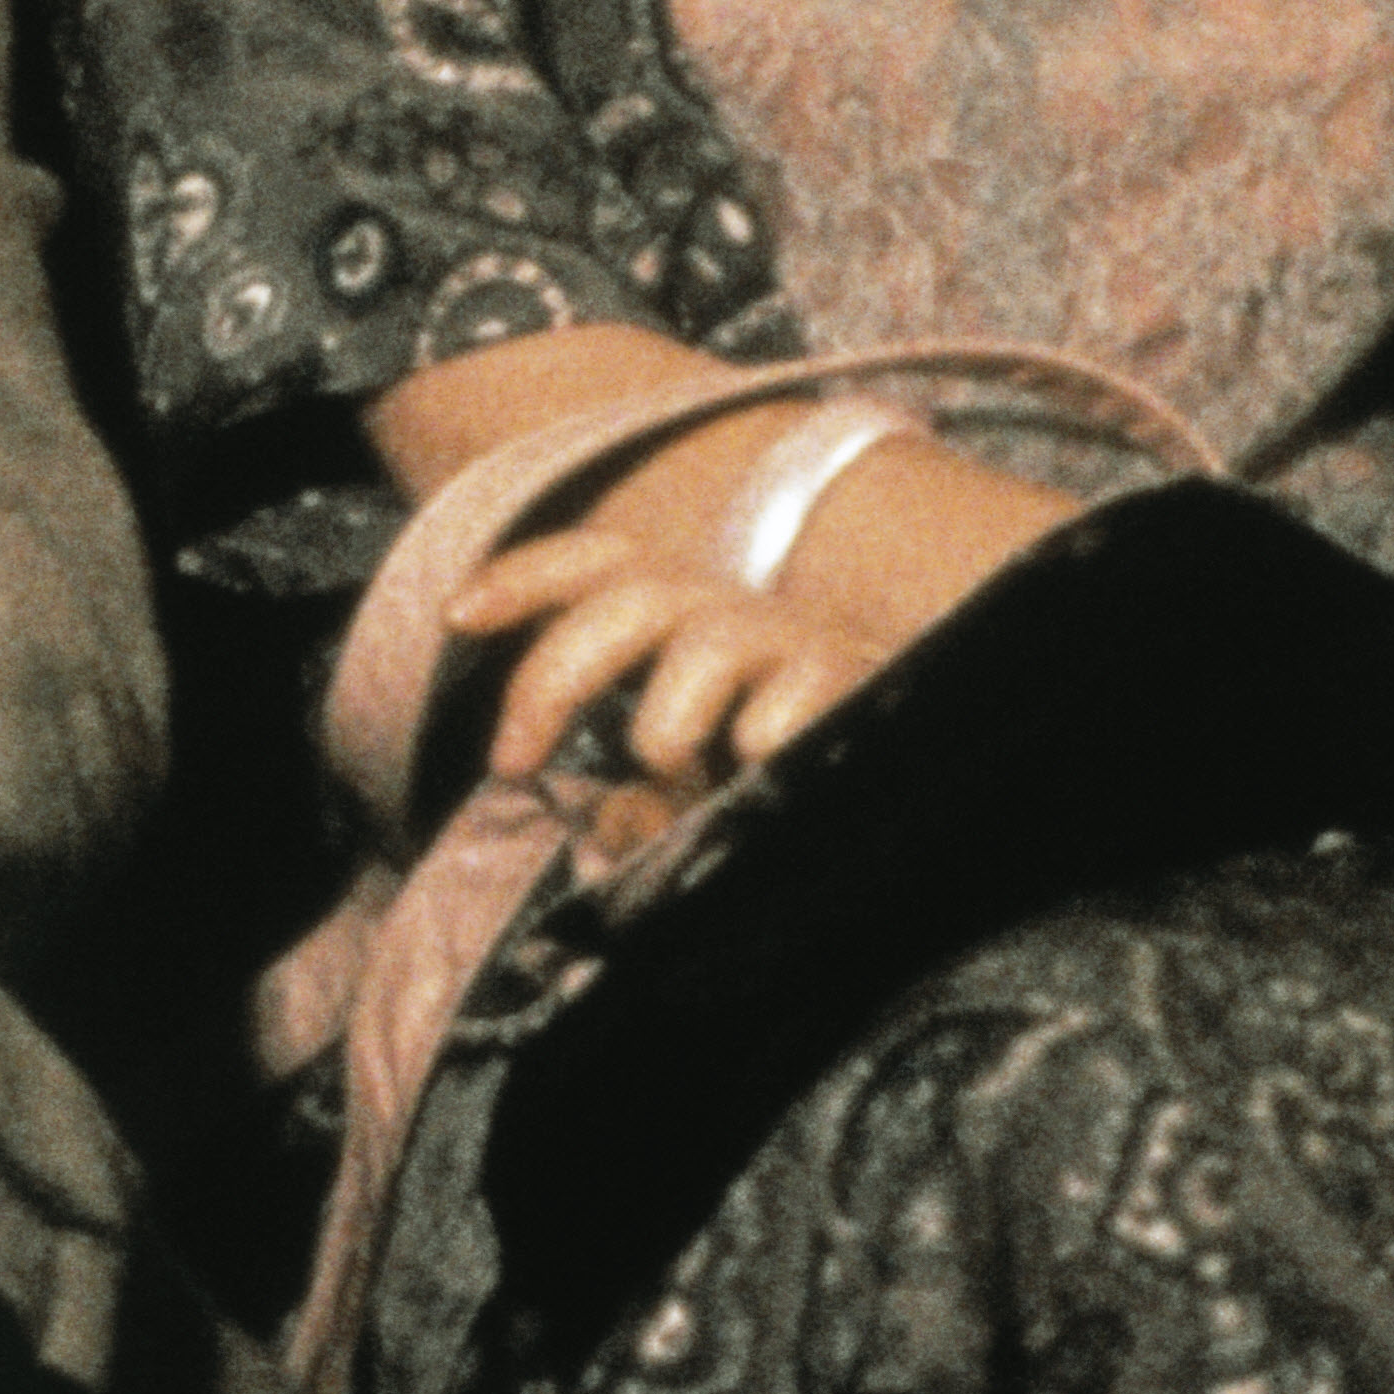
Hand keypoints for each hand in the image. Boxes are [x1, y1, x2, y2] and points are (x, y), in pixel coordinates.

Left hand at [441, 523, 896, 792]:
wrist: (939, 752)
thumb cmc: (791, 771)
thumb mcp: (700, 786)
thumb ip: (642, 806)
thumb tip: (604, 830)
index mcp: (687, 613)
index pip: (598, 563)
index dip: (526, 577)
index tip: (454, 619)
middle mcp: (736, 609)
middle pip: (632, 594)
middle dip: (556, 672)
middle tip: (511, 762)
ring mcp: (796, 638)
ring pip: (704, 643)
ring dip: (666, 721)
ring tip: (673, 767)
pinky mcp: (853, 678)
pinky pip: (787, 707)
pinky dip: (759, 743)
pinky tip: (762, 768)